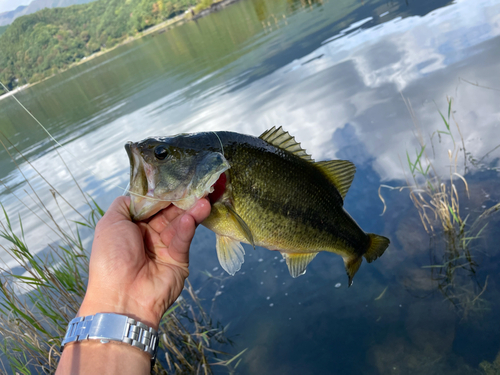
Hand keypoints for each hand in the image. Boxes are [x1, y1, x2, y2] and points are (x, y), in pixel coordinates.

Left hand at [78, 196, 210, 328]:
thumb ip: (126, 204)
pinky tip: (191, 218)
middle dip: (182, 198)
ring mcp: (165, 246)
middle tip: (198, 184)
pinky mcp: (179, 258)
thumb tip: (142, 192)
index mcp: (133, 225)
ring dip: (191, 211)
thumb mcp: (110, 223)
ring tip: (204, 199)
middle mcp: (150, 233)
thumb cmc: (111, 258)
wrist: (121, 297)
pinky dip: (187, 228)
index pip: (153, 203)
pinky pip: (183, 239)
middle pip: (170, 211)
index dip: (164, 191)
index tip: (178, 177)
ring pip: (180, 223)